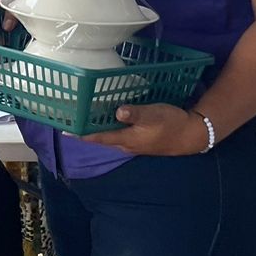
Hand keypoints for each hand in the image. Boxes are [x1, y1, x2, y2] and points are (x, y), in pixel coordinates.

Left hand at [82, 103, 208, 155]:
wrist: (191, 135)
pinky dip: (113, 125)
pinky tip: (112, 116)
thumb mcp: (153, 115)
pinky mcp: (141, 139)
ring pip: (111, 135)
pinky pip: (121, 133)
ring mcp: (134, 143)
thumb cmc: (171, 124)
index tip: (64, 130)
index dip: (80, 134)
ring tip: (88, 116)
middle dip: (87, 130)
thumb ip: (135, 113)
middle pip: (102, 137)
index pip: (98, 138)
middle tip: (73, 118)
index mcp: (126, 139)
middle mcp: (126, 144)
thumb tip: (117, 111)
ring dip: (100, 127)